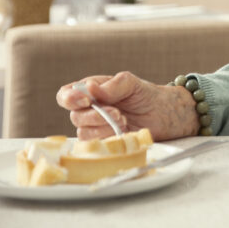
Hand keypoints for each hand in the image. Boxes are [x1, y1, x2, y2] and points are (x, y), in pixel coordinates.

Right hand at [56, 72, 199, 140]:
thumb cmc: (145, 95)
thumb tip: (91, 88)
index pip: (66, 95)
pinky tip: (122, 131)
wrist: (163, 113)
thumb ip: (111, 86)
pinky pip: (95, 144)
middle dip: (96, 116)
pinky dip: (108, 137)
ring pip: (84, 132)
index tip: (86, 100)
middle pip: (75, 116)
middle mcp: (88, 110)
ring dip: (104, 127)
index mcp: (90, 91)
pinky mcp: (104, 141)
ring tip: (124, 120)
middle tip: (118, 113)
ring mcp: (95, 127)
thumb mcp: (130, 83)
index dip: (69, 98)